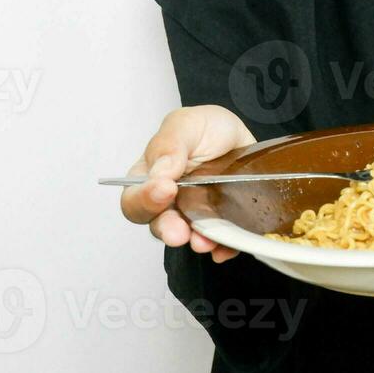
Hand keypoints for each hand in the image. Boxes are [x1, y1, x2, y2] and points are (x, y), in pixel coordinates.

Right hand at [119, 105, 255, 262]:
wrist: (238, 138)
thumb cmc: (205, 129)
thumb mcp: (185, 124)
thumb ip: (169, 144)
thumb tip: (160, 172)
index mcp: (150, 178)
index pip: (135, 199)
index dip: (145, 200)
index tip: (165, 189)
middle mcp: (169, 203)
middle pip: (158, 225)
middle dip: (168, 230)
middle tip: (178, 232)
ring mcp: (196, 216)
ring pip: (190, 237)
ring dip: (197, 241)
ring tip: (205, 241)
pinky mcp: (221, 224)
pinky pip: (221, 243)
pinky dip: (224, 248)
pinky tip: (225, 247)